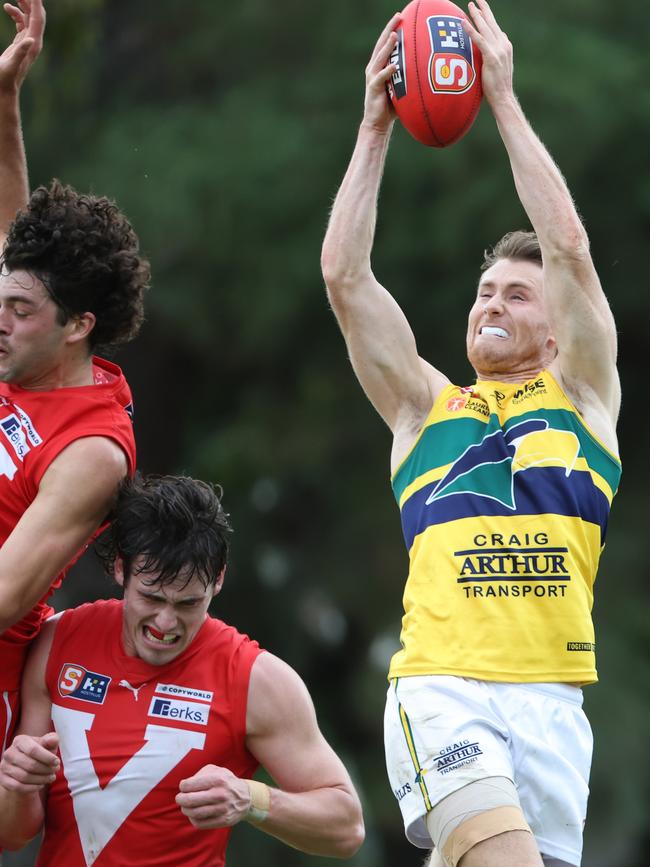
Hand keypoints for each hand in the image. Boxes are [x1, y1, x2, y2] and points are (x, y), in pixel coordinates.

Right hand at [0, 0, 44, 94]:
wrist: (5, 89)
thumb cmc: (4, 78)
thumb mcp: (10, 64)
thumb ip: (20, 52)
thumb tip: (31, 39)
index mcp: (32, 44)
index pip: (37, 18)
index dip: (35, 3)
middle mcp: (33, 42)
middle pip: (36, 16)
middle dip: (31, 1)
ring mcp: (28, 43)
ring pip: (29, 18)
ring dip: (24, 5)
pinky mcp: (22, 44)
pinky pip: (23, 24)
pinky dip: (17, 14)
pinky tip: (7, 8)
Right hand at [0, 732, 58, 792]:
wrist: (25, 767)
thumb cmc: (39, 753)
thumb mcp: (47, 745)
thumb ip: (51, 740)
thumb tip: (53, 739)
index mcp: (19, 740)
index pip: (33, 750)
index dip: (47, 757)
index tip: (57, 762)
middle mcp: (9, 753)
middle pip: (30, 764)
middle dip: (46, 769)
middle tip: (56, 770)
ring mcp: (4, 767)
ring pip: (24, 777)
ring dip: (41, 779)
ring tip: (51, 777)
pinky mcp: (3, 779)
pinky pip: (18, 786)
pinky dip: (32, 787)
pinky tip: (41, 785)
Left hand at [176, 764, 250, 828]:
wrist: (246, 797)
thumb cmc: (226, 782)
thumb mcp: (217, 770)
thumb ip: (200, 774)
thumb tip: (185, 785)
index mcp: (217, 779)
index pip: (190, 785)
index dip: (183, 786)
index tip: (183, 787)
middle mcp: (220, 794)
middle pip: (190, 800)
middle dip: (180, 799)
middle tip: (180, 798)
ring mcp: (222, 809)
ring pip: (194, 813)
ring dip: (185, 810)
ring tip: (185, 806)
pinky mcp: (223, 821)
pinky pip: (200, 823)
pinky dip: (193, 819)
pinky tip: (194, 814)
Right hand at [361, 12, 400, 132]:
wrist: (378, 123)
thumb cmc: (392, 106)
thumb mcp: (402, 87)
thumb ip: (410, 77)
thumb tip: (431, 70)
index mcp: (380, 65)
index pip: (386, 43)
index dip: (393, 28)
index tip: (401, 16)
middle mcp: (374, 68)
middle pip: (381, 44)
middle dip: (389, 29)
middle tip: (398, 16)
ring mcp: (373, 77)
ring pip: (380, 58)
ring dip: (387, 46)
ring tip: (394, 36)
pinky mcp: (373, 89)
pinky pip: (381, 78)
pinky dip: (388, 71)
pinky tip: (395, 65)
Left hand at [463, 0, 513, 107]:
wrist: (503, 97)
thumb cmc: (498, 86)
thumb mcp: (499, 66)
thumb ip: (496, 54)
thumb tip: (493, 47)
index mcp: (505, 46)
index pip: (495, 28)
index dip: (488, 17)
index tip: (481, 8)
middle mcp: (503, 45)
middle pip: (491, 23)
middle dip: (483, 10)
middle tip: (476, 0)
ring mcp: (498, 50)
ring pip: (485, 28)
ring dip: (477, 16)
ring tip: (469, 6)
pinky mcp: (491, 57)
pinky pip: (479, 40)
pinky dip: (471, 30)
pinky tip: (464, 22)